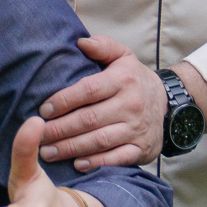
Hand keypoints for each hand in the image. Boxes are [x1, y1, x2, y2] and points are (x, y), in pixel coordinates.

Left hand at [37, 36, 163, 169]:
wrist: (167, 102)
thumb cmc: (134, 79)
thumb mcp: (123, 56)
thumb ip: (103, 46)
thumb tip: (80, 42)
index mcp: (123, 80)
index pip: (88, 90)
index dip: (64, 101)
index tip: (43, 110)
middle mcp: (131, 105)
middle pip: (89, 119)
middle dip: (60, 129)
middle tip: (39, 136)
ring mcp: (137, 129)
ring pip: (99, 141)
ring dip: (71, 148)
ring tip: (48, 152)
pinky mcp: (142, 148)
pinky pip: (117, 159)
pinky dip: (97, 163)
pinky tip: (77, 165)